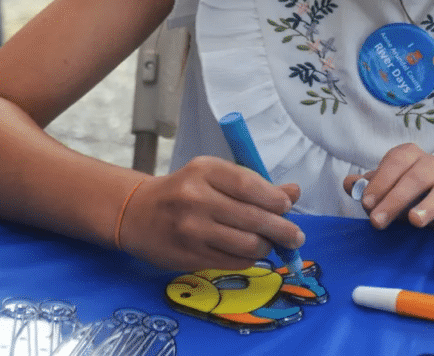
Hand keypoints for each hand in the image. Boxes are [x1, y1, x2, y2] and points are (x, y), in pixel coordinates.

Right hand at [116, 156, 303, 270]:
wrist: (137, 213)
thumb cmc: (184, 190)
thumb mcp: (214, 176)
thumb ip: (254, 184)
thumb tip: (294, 192)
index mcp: (205, 170)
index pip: (250, 186)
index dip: (275, 200)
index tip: (287, 207)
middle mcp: (196, 198)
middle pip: (254, 218)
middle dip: (282, 230)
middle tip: (296, 237)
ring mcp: (191, 230)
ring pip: (247, 244)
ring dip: (266, 247)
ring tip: (268, 244)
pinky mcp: (189, 256)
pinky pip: (233, 262)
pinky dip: (248, 259)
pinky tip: (249, 253)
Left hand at [343, 143, 433, 230]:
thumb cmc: (405, 195)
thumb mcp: (383, 191)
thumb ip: (365, 188)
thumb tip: (349, 183)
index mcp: (409, 155)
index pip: (394, 163)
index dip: (379, 182)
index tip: (366, 203)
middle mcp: (431, 163)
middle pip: (413, 178)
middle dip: (393, 199)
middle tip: (376, 221)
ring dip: (427, 206)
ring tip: (414, 221)